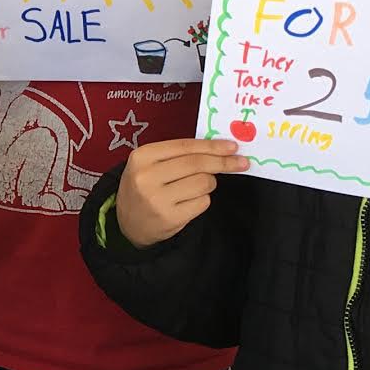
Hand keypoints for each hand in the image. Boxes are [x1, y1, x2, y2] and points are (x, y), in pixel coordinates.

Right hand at [116, 138, 247, 246]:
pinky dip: (203, 200)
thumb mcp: (151, 164)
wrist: (128, 223)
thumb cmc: (146, 186)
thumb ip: (179, 154)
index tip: (233, 146)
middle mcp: (147, 176)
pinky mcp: (169, 217)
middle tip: (241, 162)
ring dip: (209, 183)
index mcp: (142, 156)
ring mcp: (157, 199)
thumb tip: (221, 148)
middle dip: (223, 163)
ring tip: (196, 187)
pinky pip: (202, 202)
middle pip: (197, 164)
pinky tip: (189, 202)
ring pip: (203, 183)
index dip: (212, 146)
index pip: (185, 147)